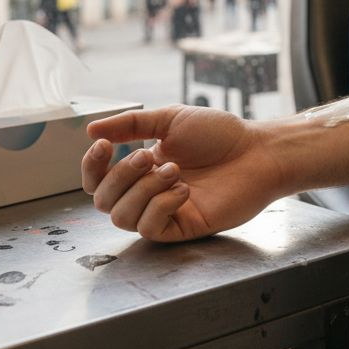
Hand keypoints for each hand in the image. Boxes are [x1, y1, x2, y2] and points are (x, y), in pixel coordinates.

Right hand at [81, 106, 285, 241]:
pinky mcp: (182, 229)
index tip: (104, 145)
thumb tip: (91, 129)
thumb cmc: (219, 135)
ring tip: (174, 170)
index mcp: (140, 169)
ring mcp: (164, 213)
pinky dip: (160, 205)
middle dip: (120, 176)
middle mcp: (147, 193)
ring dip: (142, 190)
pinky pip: (150, 228)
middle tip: (148, 156)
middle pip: (103, 201)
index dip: (91, 166)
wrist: (256, 151)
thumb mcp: (169, 119)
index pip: (97, 180)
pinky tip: (183, 189)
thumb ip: (131, 124)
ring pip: (122, 218)